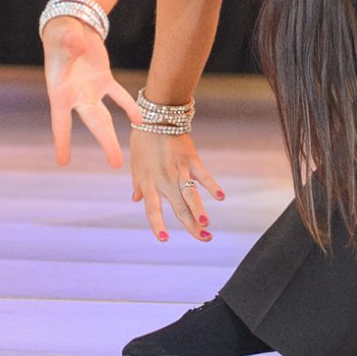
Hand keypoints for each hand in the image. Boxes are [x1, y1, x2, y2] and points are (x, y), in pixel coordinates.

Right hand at [42, 16, 134, 167]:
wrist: (71, 25)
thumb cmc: (60, 33)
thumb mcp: (62, 37)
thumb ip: (70, 44)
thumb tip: (78, 45)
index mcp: (60, 91)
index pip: (61, 121)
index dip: (62, 140)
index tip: (63, 161)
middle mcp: (76, 96)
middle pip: (94, 122)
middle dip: (106, 141)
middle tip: (116, 163)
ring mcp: (91, 90)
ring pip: (105, 117)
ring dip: (112, 135)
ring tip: (119, 159)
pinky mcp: (103, 79)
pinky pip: (118, 96)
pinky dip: (128, 107)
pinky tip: (139, 120)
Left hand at [130, 127, 224, 244]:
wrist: (157, 116)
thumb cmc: (143, 140)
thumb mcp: (136, 164)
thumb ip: (139, 184)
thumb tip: (136, 200)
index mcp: (148, 182)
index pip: (152, 209)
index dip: (158, 225)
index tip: (165, 239)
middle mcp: (163, 178)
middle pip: (178, 206)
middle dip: (190, 225)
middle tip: (203, 239)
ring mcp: (178, 169)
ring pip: (190, 194)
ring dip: (199, 210)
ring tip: (207, 225)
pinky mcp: (191, 158)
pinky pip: (202, 174)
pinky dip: (211, 185)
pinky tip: (220, 196)